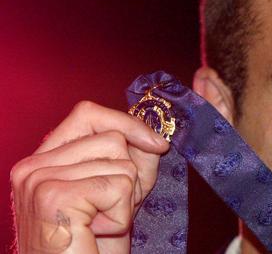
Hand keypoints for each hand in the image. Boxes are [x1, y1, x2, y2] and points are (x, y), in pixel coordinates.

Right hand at [10, 101, 169, 252]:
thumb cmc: (94, 245)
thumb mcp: (118, 193)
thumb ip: (132, 158)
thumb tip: (154, 138)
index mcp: (41, 161)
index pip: (87, 114)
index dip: (127, 123)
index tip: (156, 144)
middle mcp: (32, 167)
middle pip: (111, 138)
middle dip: (130, 176)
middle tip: (110, 210)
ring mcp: (38, 179)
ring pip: (121, 163)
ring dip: (125, 200)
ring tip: (100, 223)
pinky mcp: (53, 197)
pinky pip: (118, 186)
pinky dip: (121, 215)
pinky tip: (97, 232)